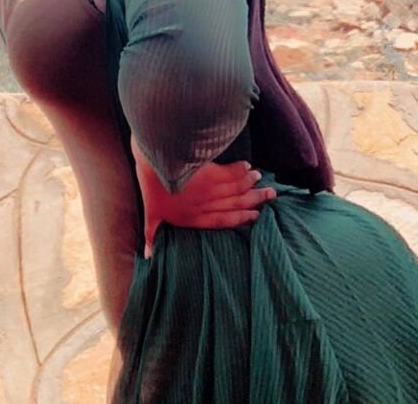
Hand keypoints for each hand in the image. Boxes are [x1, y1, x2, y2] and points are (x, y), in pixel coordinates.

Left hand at [131, 137, 275, 257]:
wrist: (154, 162)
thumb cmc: (151, 189)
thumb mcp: (150, 215)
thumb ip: (151, 235)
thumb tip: (146, 255)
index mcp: (194, 217)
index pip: (222, 220)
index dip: (240, 218)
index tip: (255, 215)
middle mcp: (207, 204)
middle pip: (235, 203)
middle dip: (254, 200)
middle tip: (270, 196)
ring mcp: (211, 188)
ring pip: (237, 188)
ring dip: (251, 183)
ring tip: (261, 181)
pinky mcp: (211, 172)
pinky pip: (232, 173)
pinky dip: (241, 170)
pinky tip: (248, 167)